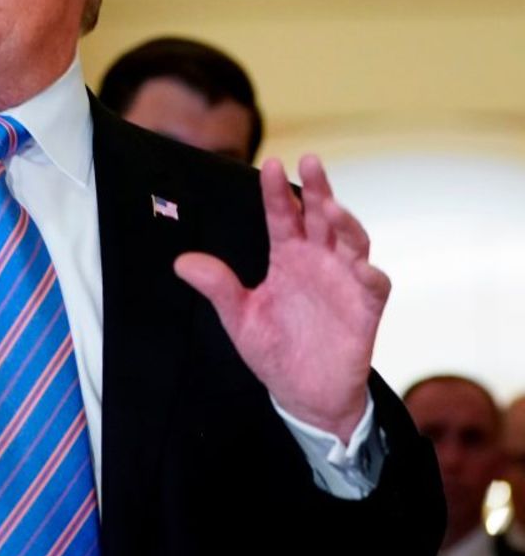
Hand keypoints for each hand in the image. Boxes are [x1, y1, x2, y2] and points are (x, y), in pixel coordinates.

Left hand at [174, 155, 388, 441]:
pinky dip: (371, 274)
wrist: (304, 394)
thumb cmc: (273, 350)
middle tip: (310, 161)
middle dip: (318, 189)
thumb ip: (218, 287)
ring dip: (345, 223)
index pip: (282, 216)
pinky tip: (363, 266)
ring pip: (352, 242)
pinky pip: (374, 286)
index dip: (277, 193)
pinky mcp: (365, 309)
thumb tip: (182, 262)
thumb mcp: (239, 317)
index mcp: (287, 258)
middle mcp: (319, 261)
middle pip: (321, 217)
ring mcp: (345, 282)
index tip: (270, 165)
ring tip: (331, 207)